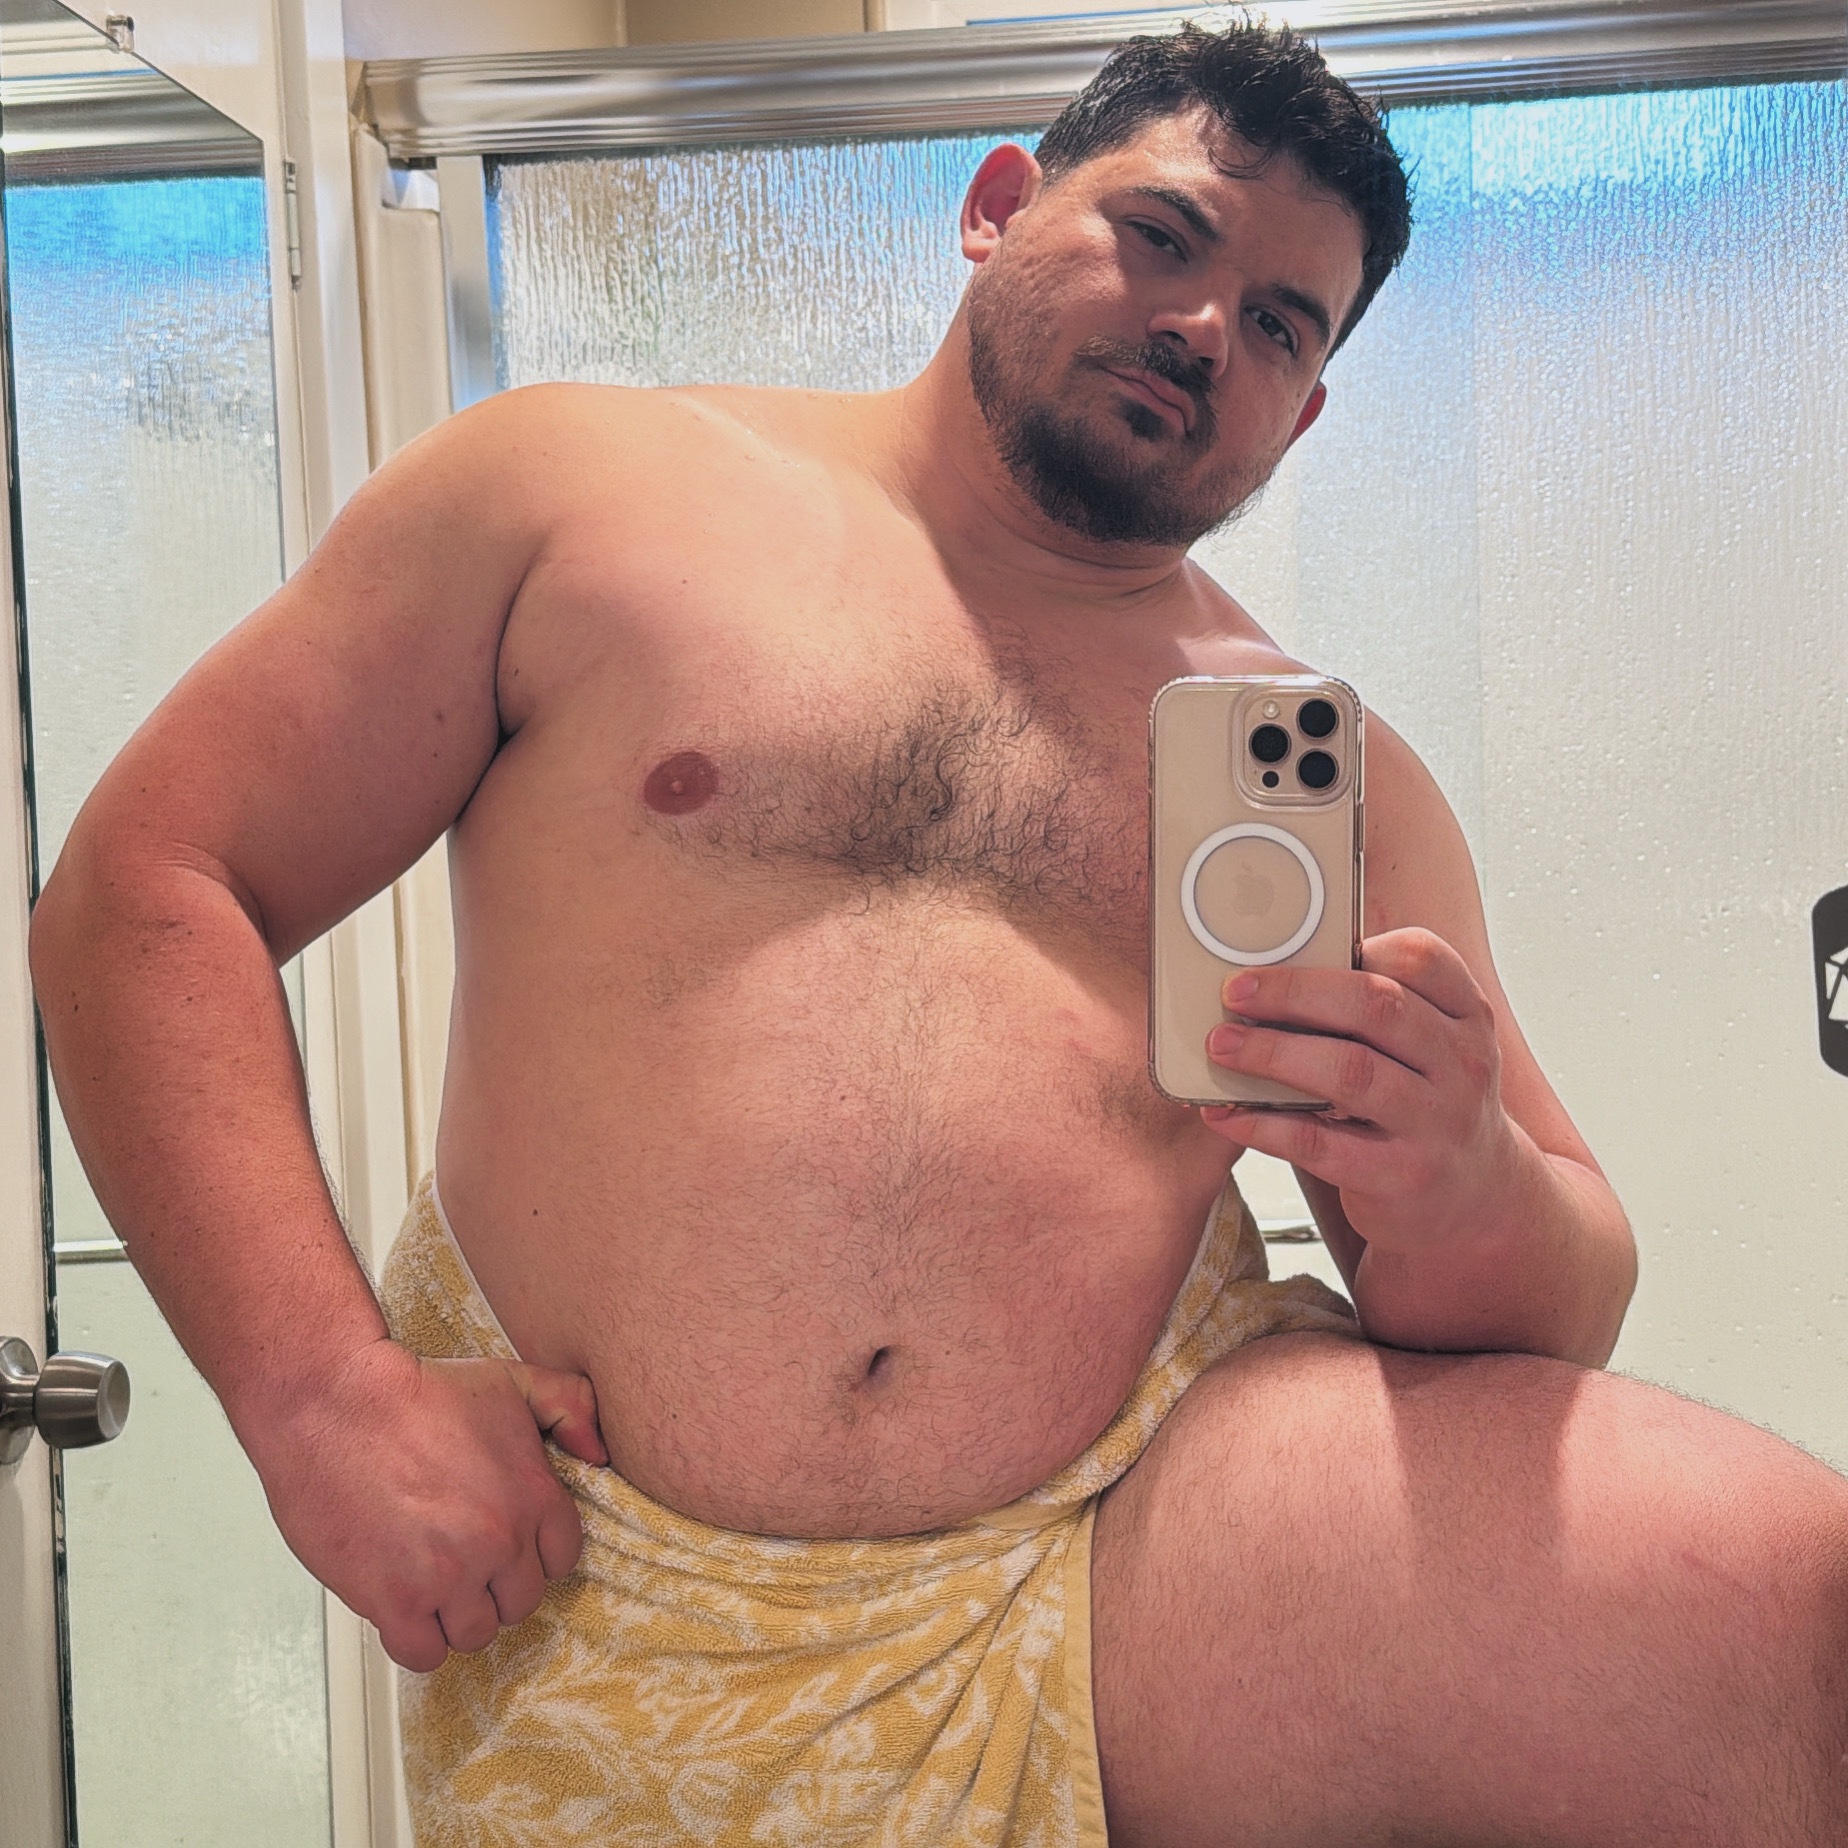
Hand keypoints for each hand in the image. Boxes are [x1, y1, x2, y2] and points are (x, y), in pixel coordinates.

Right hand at [243, 1338, 607, 1670]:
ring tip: (435, 1583)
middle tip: (465, 1562)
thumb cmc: (415, 1392)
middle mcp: (497, 1541)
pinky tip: (407, 1608)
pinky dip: (417, 1639)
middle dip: (496, 1586)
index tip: (507, 1545)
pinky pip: (424, 1654)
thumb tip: (598, 1452)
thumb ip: (569, 1405)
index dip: (533, 1553)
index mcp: (531, 1495)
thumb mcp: (510, 1381)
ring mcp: (447, 1576)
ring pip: (476, 1634)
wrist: (335, 1403)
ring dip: (458, 1616)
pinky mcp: (393, 1600)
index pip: (561, 1560)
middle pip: (520, 1602)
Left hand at [1199, 928, 1529, 1257]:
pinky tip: (1228, 1114)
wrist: (1479, 1200)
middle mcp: (1462, 1065)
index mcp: (1468, 1018)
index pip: (1419, 958)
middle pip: (1376, 1006)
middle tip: (1235, 993)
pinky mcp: (1401, 1176)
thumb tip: (1275, 977)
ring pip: (1350, 1071)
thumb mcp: (1432, 1047)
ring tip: (1222, 1046)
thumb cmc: (1429, 1104)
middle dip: (1293, 993)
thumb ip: (1380, 1009)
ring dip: (1273, 1053)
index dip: (1350, 947)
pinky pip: (1320, 1143)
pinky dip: (1265, 1124)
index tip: (1285, 952)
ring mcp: (1437, 1124)